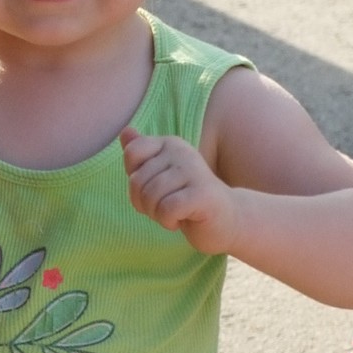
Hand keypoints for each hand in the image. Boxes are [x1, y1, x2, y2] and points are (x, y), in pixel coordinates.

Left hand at [120, 127, 238, 254]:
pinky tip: (182, 220)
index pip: (132, 152)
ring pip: (151, 196)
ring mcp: (194, 170)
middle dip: (144, 203)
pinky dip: (168, 221)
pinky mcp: (203, 193)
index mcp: (170, 143)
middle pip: (137, 180)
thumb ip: (142, 154)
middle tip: (164, 207)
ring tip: (174, 214)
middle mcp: (182, 151)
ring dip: (157, 214)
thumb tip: (125, 131)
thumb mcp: (160, 175)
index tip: (152, 189)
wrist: (227, 220)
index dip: (134, 179)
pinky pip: (167, 209)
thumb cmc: (187, 198)